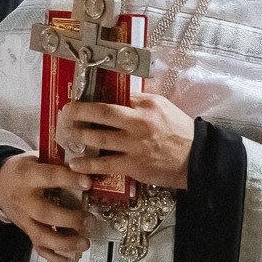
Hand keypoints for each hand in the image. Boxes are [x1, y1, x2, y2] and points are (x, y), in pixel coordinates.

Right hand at [0, 154, 94, 261]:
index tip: (88, 183)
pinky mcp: (27, 233)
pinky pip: (40, 249)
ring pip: (42, 237)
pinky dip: (57, 257)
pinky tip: (74, 257)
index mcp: (27, 176)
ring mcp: (24, 220)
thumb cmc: (25, 170)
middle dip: (69, 219)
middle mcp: (25, 200)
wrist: (0, 184)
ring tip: (84, 243)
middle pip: (45, 213)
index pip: (49, 177)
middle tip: (89, 220)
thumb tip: (87, 168)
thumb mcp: (37, 159)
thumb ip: (58, 164)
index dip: (69, 180)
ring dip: (65, 243)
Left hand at [60, 93, 193, 189]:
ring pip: (99, 137)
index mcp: (146, 104)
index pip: (116, 96)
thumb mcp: (163, 108)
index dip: (94, 98)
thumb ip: (141, 103)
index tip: (80, 98)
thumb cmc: (180, 132)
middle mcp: (139, 122)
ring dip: (78, 135)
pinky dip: (87, 163)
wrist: (197, 158)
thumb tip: (120, 98)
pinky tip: (75, 163)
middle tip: (65, 112)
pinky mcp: (134, 165)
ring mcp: (135, 144)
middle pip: (102, 113)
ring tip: (66, 135)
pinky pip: (105, 163)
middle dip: (79, 112)